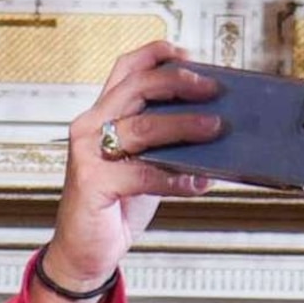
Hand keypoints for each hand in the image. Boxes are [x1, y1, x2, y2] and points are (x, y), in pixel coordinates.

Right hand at [32, 41, 222, 302]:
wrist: (85, 249)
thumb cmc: (119, 202)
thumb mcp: (145, 162)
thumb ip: (167, 141)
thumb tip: (217, 125)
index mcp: (102, 114)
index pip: (125, 69)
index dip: (156, 55)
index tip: (189, 53)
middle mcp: (90, 126)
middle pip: (137, 87)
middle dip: (179, 83)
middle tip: (214, 89)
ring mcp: (87, 153)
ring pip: (142, 127)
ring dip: (184, 126)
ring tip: (216, 128)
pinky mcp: (92, 183)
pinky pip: (142, 174)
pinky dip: (175, 178)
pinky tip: (199, 183)